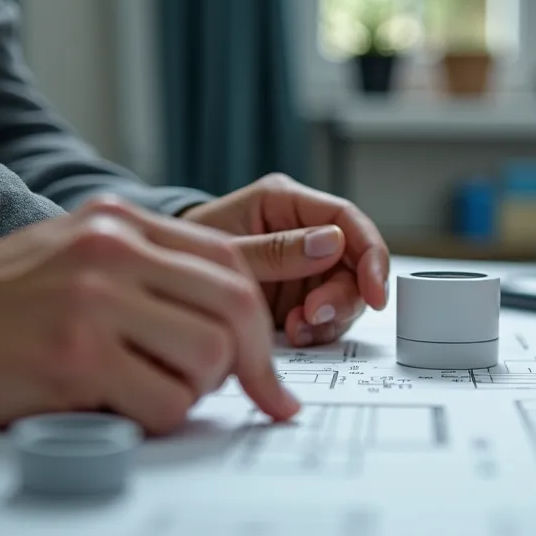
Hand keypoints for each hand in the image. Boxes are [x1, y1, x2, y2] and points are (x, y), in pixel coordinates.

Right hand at [0, 196, 298, 434]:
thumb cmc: (1, 304)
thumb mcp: (78, 253)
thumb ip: (150, 268)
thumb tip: (232, 319)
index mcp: (120, 220)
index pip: (230, 262)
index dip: (261, 325)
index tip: (271, 373)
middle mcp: (112, 249)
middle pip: (236, 305)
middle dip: (255, 364)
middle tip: (254, 397)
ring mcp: (95, 299)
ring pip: (210, 354)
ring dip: (198, 391)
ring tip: (156, 392)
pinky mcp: (77, 354)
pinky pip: (165, 401)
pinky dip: (158, 418)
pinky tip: (120, 410)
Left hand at [181, 173, 389, 346]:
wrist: (160, 276)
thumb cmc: (183, 249)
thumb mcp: (225, 249)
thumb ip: (276, 249)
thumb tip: (334, 243)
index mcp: (287, 202)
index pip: (347, 220)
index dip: (371, 255)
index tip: (375, 293)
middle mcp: (304, 231)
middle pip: (354, 262)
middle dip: (344, 295)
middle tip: (315, 316)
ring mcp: (304, 265)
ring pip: (345, 292)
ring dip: (330, 316)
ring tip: (298, 328)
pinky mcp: (298, 294)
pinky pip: (325, 314)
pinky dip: (317, 329)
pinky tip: (293, 333)